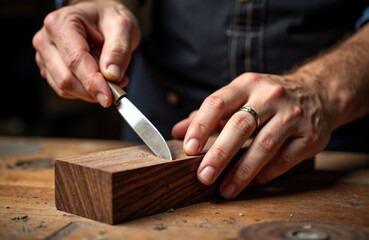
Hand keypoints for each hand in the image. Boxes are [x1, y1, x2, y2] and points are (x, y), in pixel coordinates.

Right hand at [32, 1, 139, 106]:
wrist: (102, 18)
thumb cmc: (109, 19)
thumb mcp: (122, 27)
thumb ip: (118, 50)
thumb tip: (111, 75)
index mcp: (61, 23)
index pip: (75, 60)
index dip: (92, 82)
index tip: (109, 97)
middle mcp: (46, 40)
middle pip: (66, 79)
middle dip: (94, 90)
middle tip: (119, 87)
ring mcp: (45, 56)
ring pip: (65, 89)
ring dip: (91, 92)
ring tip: (112, 78)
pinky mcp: (49, 70)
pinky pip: (66, 91)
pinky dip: (86, 92)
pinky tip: (99, 80)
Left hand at [172, 72, 331, 198]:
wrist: (317, 92)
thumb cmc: (268, 98)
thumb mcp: (240, 95)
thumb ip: (208, 114)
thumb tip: (177, 131)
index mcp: (247, 84)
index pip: (218, 103)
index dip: (201, 126)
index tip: (188, 149)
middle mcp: (270, 96)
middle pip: (240, 126)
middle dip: (220, 153)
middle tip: (203, 175)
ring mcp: (293, 115)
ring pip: (264, 145)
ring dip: (242, 171)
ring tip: (225, 189)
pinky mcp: (310, 135)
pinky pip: (285, 158)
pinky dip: (266, 173)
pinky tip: (252, 182)